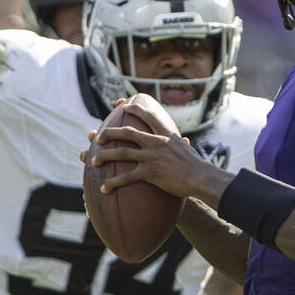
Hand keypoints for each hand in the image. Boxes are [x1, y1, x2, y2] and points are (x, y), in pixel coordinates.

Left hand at [83, 96, 223, 200]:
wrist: (201, 178)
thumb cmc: (197, 167)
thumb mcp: (187, 150)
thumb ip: (180, 145)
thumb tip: (184, 142)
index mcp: (166, 135)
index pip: (148, 116)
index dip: (134, 109)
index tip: (123, 105)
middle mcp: (156, 142)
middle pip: (127, 133)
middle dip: (109, 133)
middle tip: (97, 137)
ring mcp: (151, 157)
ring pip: (121, 153)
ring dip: (105, 156)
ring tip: (93, 161)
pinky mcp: (150, 172)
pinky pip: (126, 177)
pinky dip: (113, 182)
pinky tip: (104, 188)